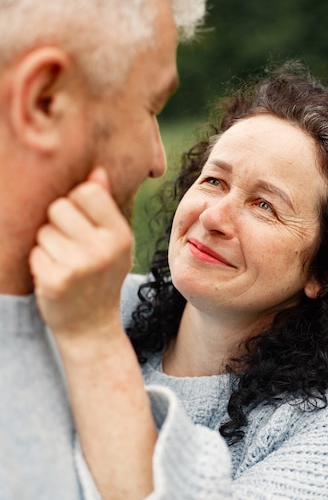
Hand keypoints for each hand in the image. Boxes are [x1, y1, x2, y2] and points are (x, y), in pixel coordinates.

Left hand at [29, 167, 132, 340]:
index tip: (81, 220)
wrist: (92, 327)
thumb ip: (104, 206)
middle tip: (70, 245)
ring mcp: (79, 266)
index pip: (87, 191)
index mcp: (120, 235)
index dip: (76, 201)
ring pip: (43, 230)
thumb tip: (96, 172)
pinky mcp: (55, 281)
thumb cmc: (101, 277)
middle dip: (58, 222)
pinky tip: (55, 276)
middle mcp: (103, 249)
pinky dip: (39, 262)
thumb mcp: (113, 243)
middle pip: (60, 207)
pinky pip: (35, 253)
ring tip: (65, 263)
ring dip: (48, 244)